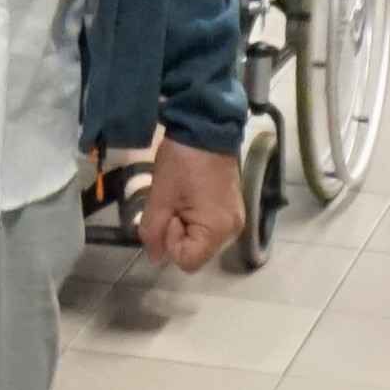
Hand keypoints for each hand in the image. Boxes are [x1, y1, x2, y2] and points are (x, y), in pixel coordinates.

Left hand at [136, 140, 246, 273]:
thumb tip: (155, 258)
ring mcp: (235, 220)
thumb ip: (153, 231)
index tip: (169, 213)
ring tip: (182, 198)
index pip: (187, 262)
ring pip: (201, 241)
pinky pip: (209, 228)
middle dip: (177, 234)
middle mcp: (232, 231)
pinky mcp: (233, 210)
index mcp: (217, 230)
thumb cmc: (181, 162)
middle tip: (174, 203)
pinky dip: (195, 219)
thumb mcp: (160, 196)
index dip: (171, 241)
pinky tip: (191, 197)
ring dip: (185, 226)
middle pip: (196, 253)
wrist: (207, 128)